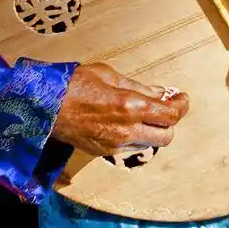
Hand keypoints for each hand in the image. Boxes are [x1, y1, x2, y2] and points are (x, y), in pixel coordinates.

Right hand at [52, 63, 189, 156]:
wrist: (46, 107)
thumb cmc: (75, 85)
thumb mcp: (110, 75)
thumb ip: (138, 87)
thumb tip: (159, 92)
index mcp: (131, 106)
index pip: (171, 115)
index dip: (182, 107)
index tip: (182, 99)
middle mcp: (127, 130)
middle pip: (166, 136)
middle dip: (169, 123)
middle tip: (166, 109)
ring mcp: (116, 144)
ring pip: (150, 145)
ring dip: (152, 132)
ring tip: (144, 116)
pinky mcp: (105, 152)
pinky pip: (131, 148)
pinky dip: (136, 138)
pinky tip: (126, 124)